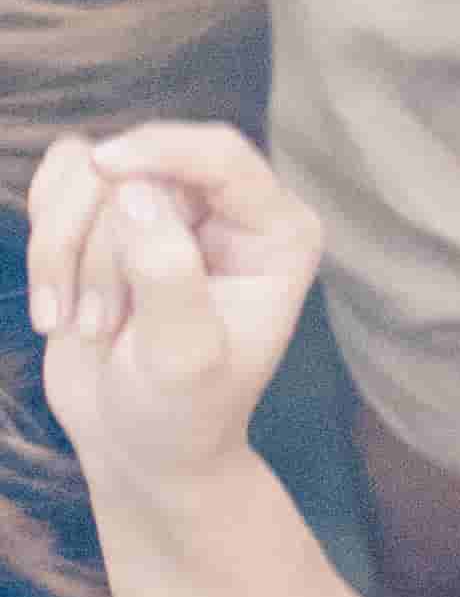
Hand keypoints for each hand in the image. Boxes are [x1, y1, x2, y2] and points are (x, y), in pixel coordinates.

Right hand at [25, 123, 320, 501]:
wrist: (139, 446)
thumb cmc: (180, 413)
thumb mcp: (184, 357)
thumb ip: (170, 275)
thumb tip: (137, 192)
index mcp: (277, 235)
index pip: (221, 154)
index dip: (159, 150)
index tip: (103, 169)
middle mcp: (230, 208)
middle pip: (140, 165)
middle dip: (102, 247)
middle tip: (102, 327)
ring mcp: (169, 204)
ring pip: (87, 171)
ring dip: (64, 253)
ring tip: (86, 326)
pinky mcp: (112, 213)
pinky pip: (59, 180)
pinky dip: (44, 242)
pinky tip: (59, 304)